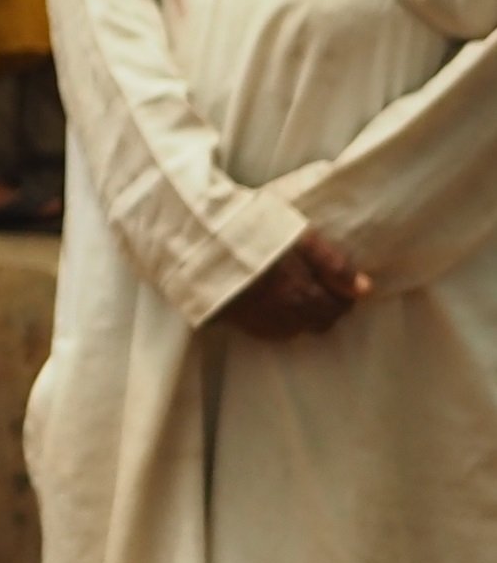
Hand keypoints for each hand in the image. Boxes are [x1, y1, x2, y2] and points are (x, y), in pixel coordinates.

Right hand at [222, 228, 371, 339]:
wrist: (197, 242)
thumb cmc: (250, 231)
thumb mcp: (298, 237)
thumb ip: (333, 263)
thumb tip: (365, 288)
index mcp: (305, 294)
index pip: (340, 307)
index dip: (344, 293)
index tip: (339, 281)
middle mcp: (288, 316)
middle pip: (321, 322)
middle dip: (327, 307)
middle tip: (320, 287)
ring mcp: (264, 323)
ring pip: (298, 329)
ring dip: (304, 316)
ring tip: (296, 294)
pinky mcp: (243, 325)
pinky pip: (274, 331)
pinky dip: (282, 321)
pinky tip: (274, 304)